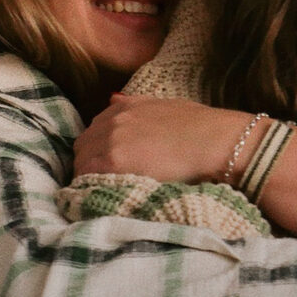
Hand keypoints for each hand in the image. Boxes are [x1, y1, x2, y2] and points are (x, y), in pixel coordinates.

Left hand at [74, 95, 241, 181]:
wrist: (215, 141)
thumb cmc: (200, 126)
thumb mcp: (164, 105)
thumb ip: (135, 105)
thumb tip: (113, 98)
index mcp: (122, 107)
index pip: (93, 131)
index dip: (98, 150)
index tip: (108, 164)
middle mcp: (110, 121)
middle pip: (82, 148)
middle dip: (90, 163)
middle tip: (106, 182)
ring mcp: (109, 141)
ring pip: (81, 165)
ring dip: (90, 178)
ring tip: (107, 192)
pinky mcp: (112, 163)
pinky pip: (87, 178)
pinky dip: (91, 188)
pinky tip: (105, 198)